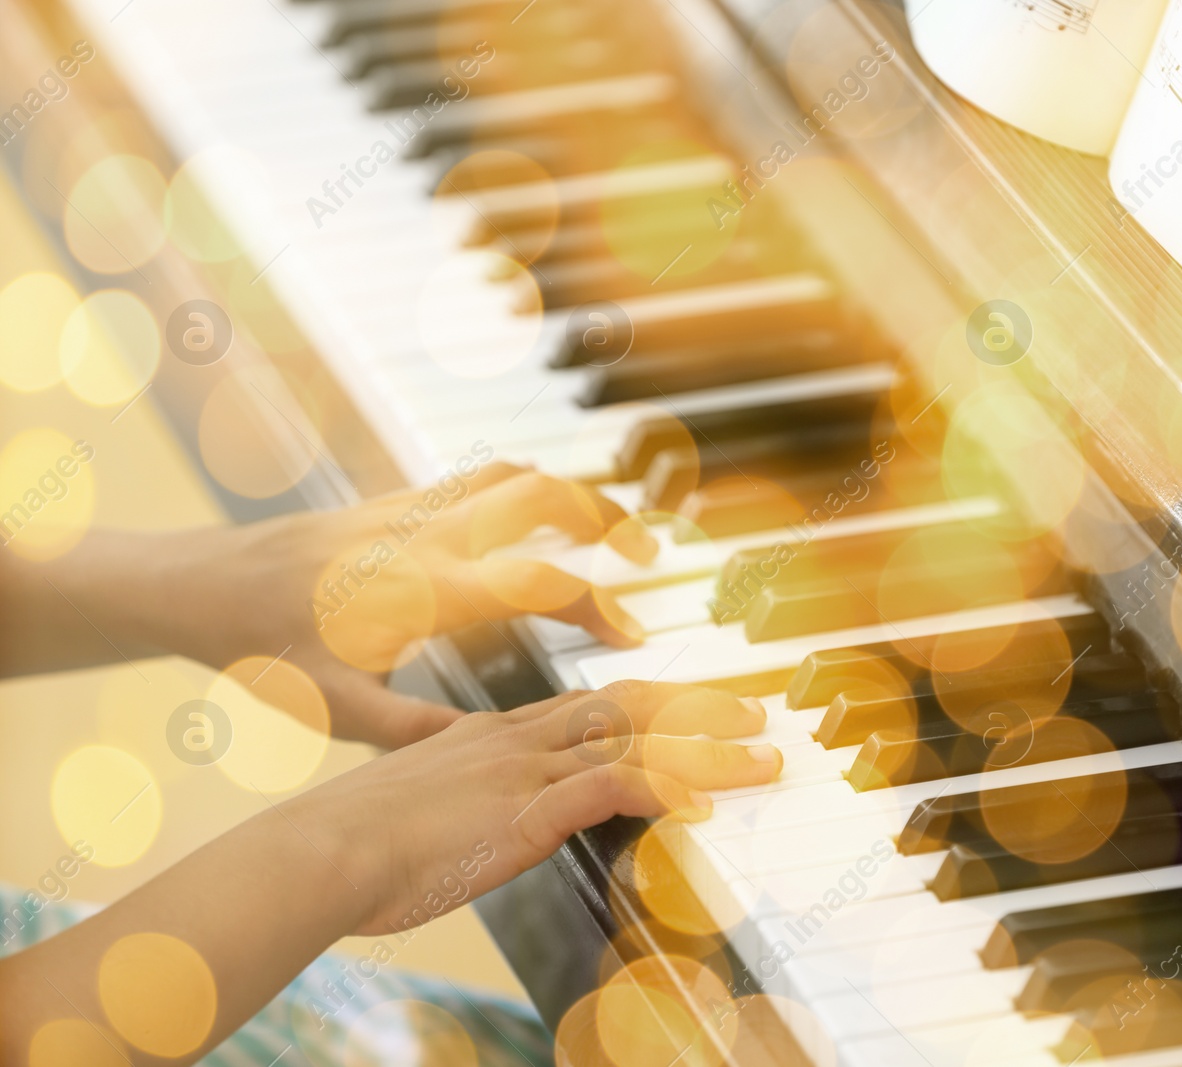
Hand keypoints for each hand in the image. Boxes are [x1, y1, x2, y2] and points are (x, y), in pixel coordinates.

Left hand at [152, 463, 658, 747]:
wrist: (203, 584)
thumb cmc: (262, 649)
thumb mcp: (335, 708)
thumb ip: (414, 727)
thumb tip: (486, 747)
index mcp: (423, 590)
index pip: (538, 583)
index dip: (598, 605)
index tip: (631, 634)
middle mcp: (427, 535)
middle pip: (543, 497)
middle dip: (607, 519)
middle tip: (646, 554)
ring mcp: (413, 508)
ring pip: (514, 473)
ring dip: (571, 493)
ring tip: (608, 527)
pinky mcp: (397, 499)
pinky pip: (479, 476)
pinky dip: (526, 486)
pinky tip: (538, 519)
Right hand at [288, 681, 780, 935]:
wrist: (316, 853)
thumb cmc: (347, 845)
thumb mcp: (411, 809)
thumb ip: (453, 805)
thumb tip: (467, 823)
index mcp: (486, 734)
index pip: (583, 709)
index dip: (641, 707)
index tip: (679, 710)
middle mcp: (514, 739)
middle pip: (624, 707)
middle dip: (694, 709)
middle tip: (746, 713)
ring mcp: (523, 770)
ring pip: (637, 741)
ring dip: (708, 749)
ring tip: (759, 757)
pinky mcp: (526, 809)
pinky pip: (615, 788)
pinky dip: (667, 789)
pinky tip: (704, 804)